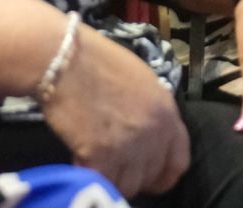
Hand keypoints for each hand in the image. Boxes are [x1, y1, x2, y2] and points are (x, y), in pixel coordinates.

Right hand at [41, 24, 188, 196]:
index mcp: (167, 111)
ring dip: (112, 177)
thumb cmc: (97, 60)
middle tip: (115, 165)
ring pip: (127, 185)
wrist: (64, 58)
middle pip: (151, 175)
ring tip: (97, 162)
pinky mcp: (101, 156)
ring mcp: (130, 146)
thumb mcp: (140, 80)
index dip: (163, 174)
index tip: (150, 178)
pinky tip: (80, 159)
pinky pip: (102, 182)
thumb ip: (150, 110)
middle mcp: (154, 132)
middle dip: (134, 174)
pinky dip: (90, 175)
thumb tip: (146, 132)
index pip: (179, 161)